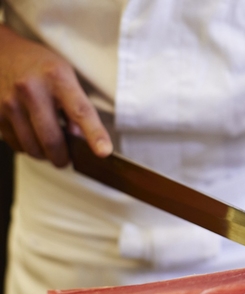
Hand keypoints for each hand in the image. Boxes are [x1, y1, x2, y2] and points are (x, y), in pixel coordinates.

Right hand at [0, 25, 111, 166]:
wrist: (2, 53)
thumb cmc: (41, 67)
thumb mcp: (66, 76)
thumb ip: (76, 106)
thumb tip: (81, 138)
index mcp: (57, 77)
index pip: (80, 111)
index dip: (94, 134)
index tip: (103, 152)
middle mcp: (31, 89)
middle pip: (51, 138)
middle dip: (62, 157)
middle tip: (67, 159)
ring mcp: (9, 102)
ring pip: (32, 146)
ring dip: (45, 154)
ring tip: (50, 145)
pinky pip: (16, 144)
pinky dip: (28, 147)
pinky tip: (32, 135)